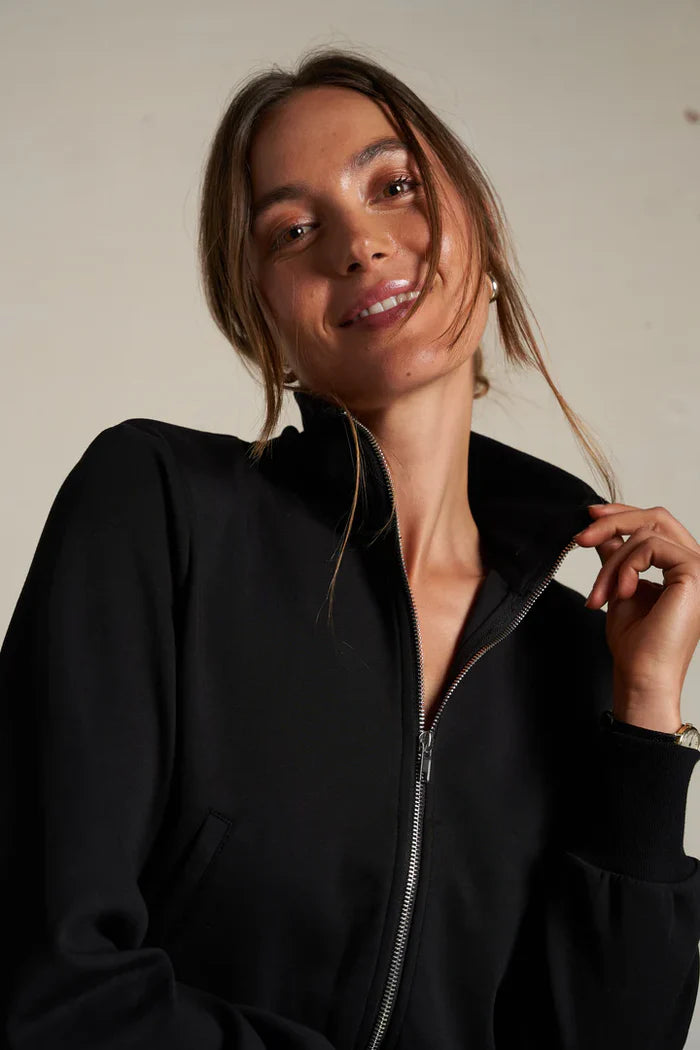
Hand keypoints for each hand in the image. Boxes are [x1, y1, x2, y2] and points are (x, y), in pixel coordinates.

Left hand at [573, 503, 699, 722]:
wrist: (642, 676)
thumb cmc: (635, 645)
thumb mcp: (620, 587)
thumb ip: (618, 557)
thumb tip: (603, 531)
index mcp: (683, 567)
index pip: (658, 523)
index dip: (624, 513)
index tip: (590, 516)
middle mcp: (697, 564)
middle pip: (656, 518)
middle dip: (613, 522)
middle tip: (581, 537)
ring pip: (646, 533)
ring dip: (611, 563)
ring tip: (600, 594)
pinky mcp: (695, 573)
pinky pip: (649, 546)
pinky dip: (624, 566)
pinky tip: (620, 593)